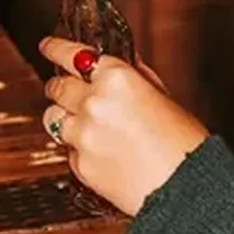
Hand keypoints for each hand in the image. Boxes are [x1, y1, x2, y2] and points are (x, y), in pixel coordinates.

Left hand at [39, 37, 209, 217]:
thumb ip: (134, 75)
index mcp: (116, 78)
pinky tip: (101, 150)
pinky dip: (79, 148)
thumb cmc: (182, 141)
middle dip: (59, 85)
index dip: (55, 48)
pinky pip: (69, 150)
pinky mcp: (81, 165)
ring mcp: (83, 134)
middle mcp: (94, 102)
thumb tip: (116, 65)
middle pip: (57, 86)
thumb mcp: (162, 95)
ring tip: (84, 124)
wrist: (185, 188)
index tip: (47, 46)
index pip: (71, 54)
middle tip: (64, 88)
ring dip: (64, 116)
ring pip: (54, 117)